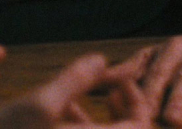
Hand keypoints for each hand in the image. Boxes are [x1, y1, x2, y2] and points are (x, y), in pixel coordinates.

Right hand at [0, 54, 151, 128]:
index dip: (137, 102)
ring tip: (76, 98)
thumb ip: (74, 81)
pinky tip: (56, 114)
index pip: (142, 126)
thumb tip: (101, 59)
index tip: (118, 80)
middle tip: (108, 87)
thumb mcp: (39, 104)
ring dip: (96, 121)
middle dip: (120, 111)